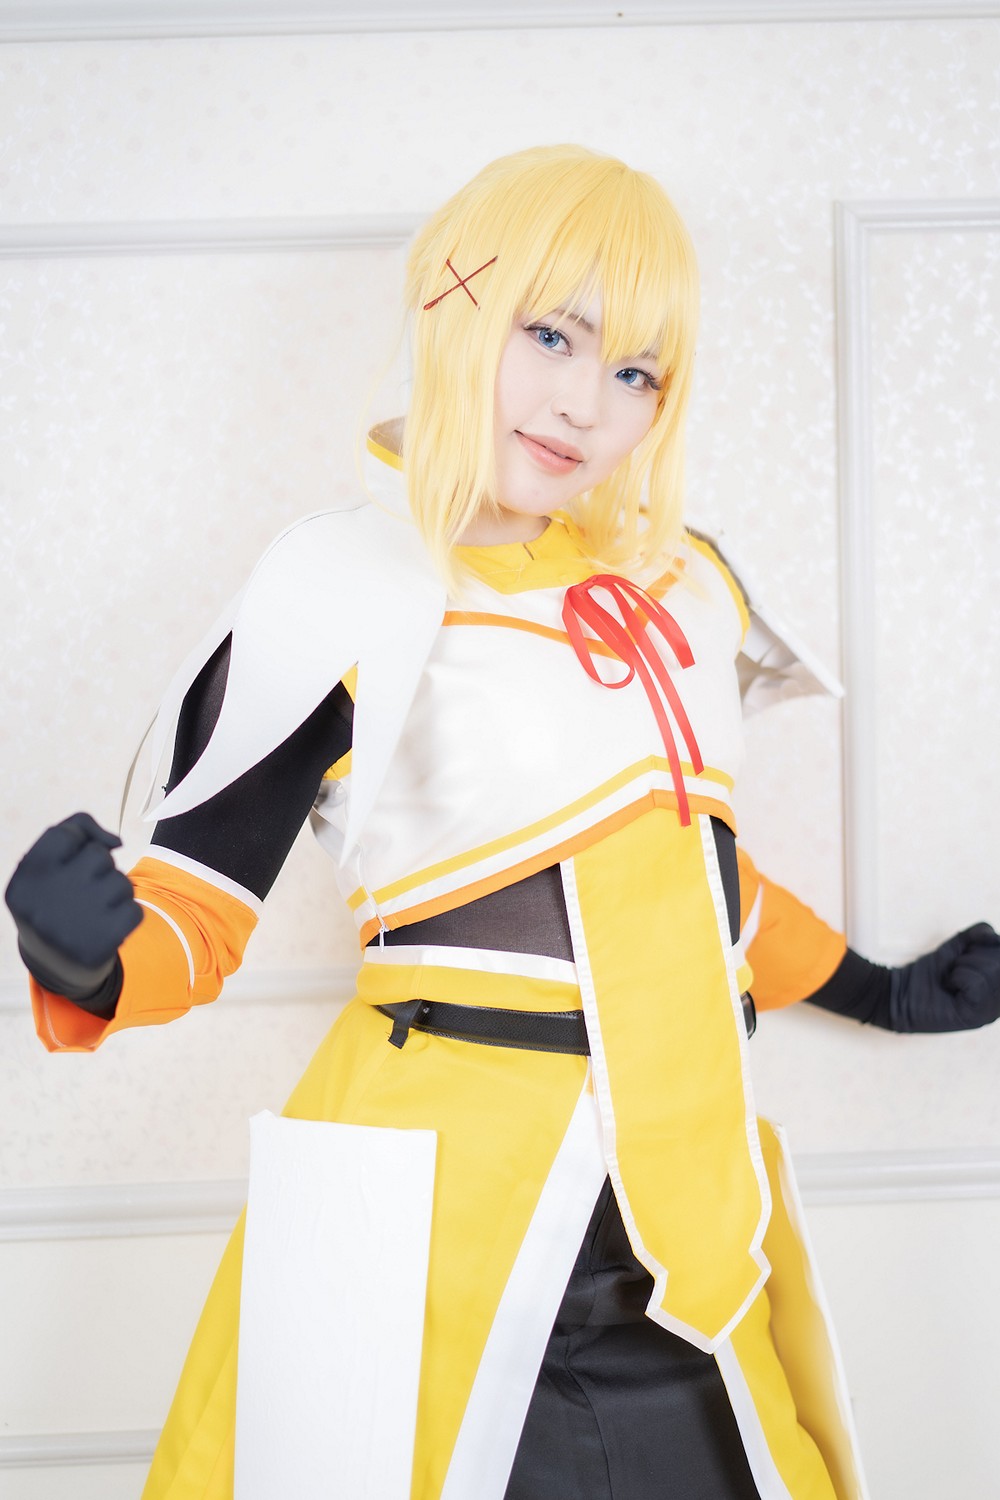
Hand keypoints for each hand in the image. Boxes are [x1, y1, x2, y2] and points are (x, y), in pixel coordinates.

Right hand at [5, 812, 141, 997]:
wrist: (54, 964)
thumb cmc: (54, 899)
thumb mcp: (47, 863)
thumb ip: (76, 830)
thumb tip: (116, 842)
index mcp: (26, 879)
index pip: (65, 834)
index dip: (77, 842)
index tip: (70, 862)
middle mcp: (44, 901)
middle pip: (99, 855)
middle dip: (99, 869)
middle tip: (81, 894)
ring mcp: (72, 925)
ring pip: (122, 881)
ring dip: (115, 892)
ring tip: (93, 911)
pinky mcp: (99, 945)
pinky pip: (135, 910)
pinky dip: (127, 916)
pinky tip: (105, 928)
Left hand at [891, 923, 999, 1032]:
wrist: (901, 993)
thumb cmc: (931, 972)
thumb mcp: (959, 946)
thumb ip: (980, 934)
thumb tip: (994, 937)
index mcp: (998, 985)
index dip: (985, 946)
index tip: (965, 956)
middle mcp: (999, 1001)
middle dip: (972, 956)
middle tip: (955, 970)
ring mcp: (989, 1013)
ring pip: (992, 971)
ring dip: (963, 967)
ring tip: (951, 979)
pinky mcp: (974, 1018)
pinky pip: (977, 985)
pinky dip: (958, 978)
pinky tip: (949, 987)